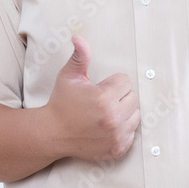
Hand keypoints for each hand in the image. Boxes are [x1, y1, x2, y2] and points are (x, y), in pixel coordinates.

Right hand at [42, 35, 139, 162]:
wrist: (52, 133)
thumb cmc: (61, 103)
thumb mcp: (69, 76)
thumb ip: (80, 57)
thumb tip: (78, 38)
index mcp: (104, 98)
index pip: (126, 81)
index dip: (112, 83)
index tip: (99, 89)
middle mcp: (113, 119)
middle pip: (133, 97)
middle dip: (119, 96)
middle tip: (101, 102)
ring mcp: (116, 136)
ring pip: (136, 115)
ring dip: (124, 112)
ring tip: (105, 114)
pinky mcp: (117, 149)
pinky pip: (132, 133)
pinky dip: (123, 129)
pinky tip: (107, 127)